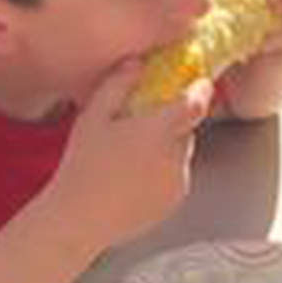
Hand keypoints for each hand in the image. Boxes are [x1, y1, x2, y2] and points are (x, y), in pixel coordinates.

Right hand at [49, 55, 206, 249]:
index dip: (200, 89)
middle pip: (186, 129)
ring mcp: (179, 181)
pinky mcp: (175, 201)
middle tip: (139, 127)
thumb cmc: (83, 166)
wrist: (81, 219)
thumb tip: (137, 63)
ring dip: (166, 150)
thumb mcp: (93, 118)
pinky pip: (176, 177)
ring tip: (129, 158)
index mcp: (159, 131)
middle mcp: (177, 156)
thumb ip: (117, 86)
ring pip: (181, 154)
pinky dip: (163, 173)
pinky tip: (133, 179)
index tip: (198, 83)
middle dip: (170, 124)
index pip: (196, 103)